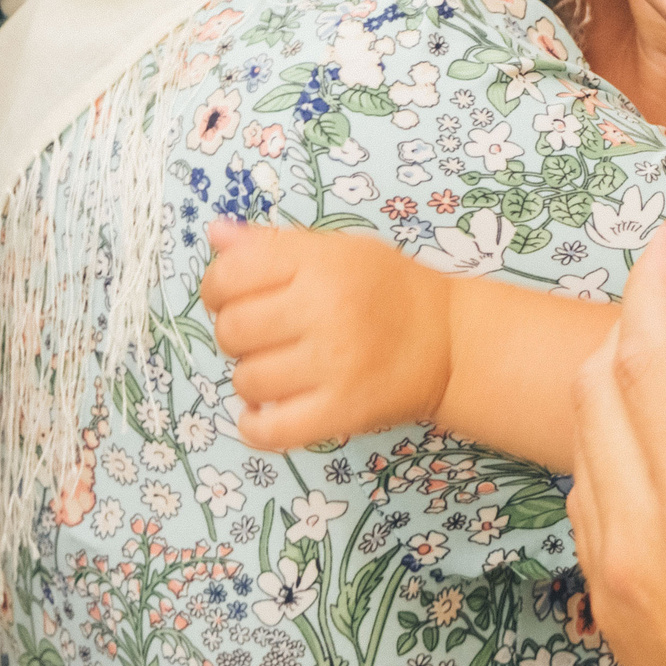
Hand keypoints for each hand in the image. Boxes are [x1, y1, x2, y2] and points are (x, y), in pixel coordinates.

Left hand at [201, 222, 453, 449]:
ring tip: (281, 370)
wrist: (450, 342)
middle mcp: (325, 310)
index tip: (235, 297)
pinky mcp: (342, 411)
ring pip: (247, 381)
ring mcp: (334, 364)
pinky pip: (270, 430)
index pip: (230, 274)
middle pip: (232, 330)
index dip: (218, 288)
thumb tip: (215, 236)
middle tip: (266, 336)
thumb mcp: (339, 250)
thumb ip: (275, 243)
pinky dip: (256, 426)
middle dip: (237, 335)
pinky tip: (265, 413)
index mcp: (321, 264)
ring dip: (254, 378)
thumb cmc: (390, 289)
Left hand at [569, 231, 665, 665]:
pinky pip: (591, 501)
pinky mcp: (614, 615)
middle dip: (634, 322)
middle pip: (597, 388)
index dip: (653, 282)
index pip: (647, 358)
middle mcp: (638, 539)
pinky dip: (617, 447)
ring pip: (584, 443)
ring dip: (620, 384)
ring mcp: (615, 581)